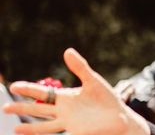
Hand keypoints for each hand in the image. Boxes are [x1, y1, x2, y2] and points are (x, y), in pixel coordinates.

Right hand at [2, 48, 149, 134]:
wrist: (120, 117)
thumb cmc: (106, 99)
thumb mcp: (93, 80)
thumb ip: (80, 67)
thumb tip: (67, 51)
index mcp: (66, 98)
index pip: (43, 93)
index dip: (29, 90)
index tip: (13, 86)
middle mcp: (64, 111)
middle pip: (39, 110)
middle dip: (22, 108)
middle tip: (4, 108)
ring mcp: (68, 123)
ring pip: (44, 126)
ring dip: (30, 128)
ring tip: (14, 128)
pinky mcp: (75, 132)